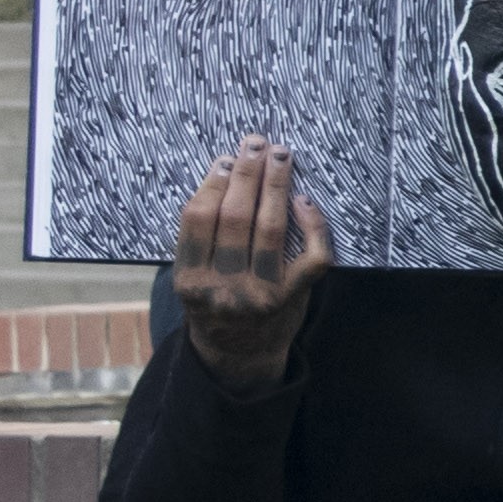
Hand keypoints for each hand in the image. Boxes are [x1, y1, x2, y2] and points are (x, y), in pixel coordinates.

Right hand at [171, 138, 336, 392]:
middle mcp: (224, 290)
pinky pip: (313, 256)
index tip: (225, 160)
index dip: (213, 184)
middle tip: (256, 144)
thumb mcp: (191, 279)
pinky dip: (313, 224)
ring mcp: (261, 295)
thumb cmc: (214, 305)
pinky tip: (305, 200)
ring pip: (271, 230)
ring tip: (280, 156)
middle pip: (236, 218)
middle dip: (247, 174)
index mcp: (189, 282)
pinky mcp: (294, 298)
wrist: (240, 357)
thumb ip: (199, 240)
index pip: (199, 220)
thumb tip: (224, 173)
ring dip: (276, 186)